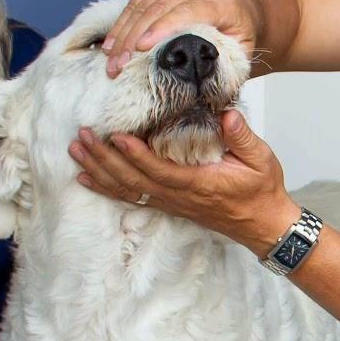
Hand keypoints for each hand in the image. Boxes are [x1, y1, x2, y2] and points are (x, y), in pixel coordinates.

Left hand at [70, 110, 298, 253]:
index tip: (117, 136)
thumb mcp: (261, 160)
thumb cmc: (261, 191)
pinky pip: (132, 197)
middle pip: (133, 180)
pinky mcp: (168, 205)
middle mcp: (178, 196)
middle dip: (104, 159)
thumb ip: (243, 137)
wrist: (263, 225)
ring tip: (77, 151)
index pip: (159, 170)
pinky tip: (88, 177)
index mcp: (198, 184)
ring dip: (100, 171)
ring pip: (127, 190)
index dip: (135, 155)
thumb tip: (227, 115)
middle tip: (82, 137)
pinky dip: (107, 187)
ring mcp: (171, 203)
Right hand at [100, 0, 258, 77]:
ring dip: (123, 34)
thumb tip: (204, 83)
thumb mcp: (243, 52)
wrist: (242, 8)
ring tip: (111, 59)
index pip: (186, 13)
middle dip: (133, 40)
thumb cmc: (240, 33)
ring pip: (143, 6)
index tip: (140, 48)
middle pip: (158, 10)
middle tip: (118, 67)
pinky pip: (137, 1)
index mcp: (220, 1)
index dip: (161, 29)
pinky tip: (112, 41)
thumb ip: (226, 64)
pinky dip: (123, 22)